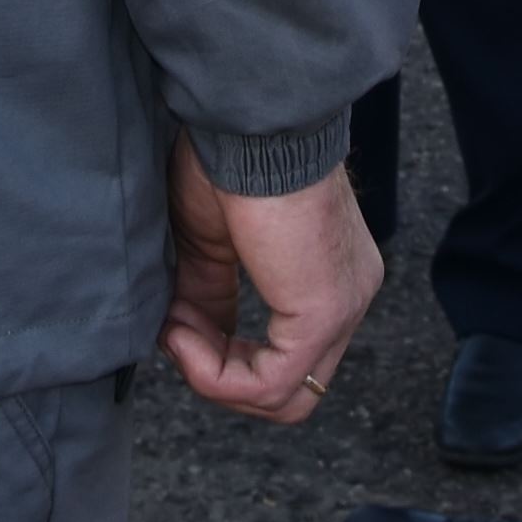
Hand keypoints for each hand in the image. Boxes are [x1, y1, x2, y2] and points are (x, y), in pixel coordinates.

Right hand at [162, 135, 381, 422]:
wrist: (249, 124)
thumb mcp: (208, 239)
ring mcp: (343, 308)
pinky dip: (217, 376)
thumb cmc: (229, 157)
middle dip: (221, 377)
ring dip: (215, 380)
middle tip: (175, 337)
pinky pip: (271, 383)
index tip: (174, 323)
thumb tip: (183, 339)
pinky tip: (180, 338)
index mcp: (327, 273)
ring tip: (174, 334)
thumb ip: (206, 294)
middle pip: (292, 387)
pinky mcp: (323, 314)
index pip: (286, 354)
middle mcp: (348, 295)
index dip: (222, 355)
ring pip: (286, 397)